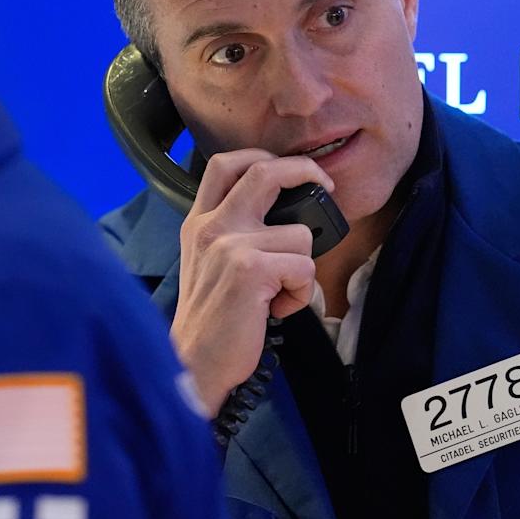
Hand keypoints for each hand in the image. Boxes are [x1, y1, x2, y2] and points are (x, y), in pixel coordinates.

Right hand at [170, 149, 334, 413]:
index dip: (263, 157)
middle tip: (325, 186)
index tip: (289, 170)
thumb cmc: (210, 318)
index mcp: (199, 221)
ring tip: (281, 293)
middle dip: (306, 171)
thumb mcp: (206, 262)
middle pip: (265, 171)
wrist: (194, 361)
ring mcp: (228, 244)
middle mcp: (210, 226)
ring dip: (304, 268)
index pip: (225, 163)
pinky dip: (301, 294)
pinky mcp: (250, 270)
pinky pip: (304, 268)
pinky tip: (278, 310)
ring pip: (300, 233)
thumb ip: (231, 232)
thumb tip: (283, 216)